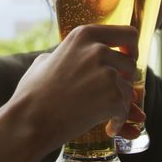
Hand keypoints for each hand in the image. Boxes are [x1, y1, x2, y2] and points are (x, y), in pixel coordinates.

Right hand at [13, 24, 139, 150]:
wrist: (29, 120)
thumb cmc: (33, 93)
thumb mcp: (46, 60)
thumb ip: (67, 53)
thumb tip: (79, 53)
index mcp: (84, 35)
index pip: (127, 33)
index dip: (132, 48)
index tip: (129, 58)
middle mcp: (98, 50)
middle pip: (130, 63)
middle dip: (125, 79)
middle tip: (112, 92)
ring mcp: (107, 73)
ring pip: (128, 89)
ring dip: (119, 102)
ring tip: (102, 113)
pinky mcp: (112, 97)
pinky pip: (125, 110)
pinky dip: (118, 121)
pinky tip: (107, 127)